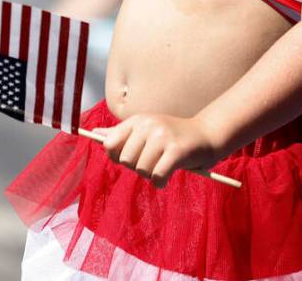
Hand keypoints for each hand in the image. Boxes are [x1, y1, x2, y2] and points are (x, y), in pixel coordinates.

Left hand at [96, 113, 223, 188]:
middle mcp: (148, 125)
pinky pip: (157, 177)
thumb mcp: (146, 129)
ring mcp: (162, 137)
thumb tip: (94, 133)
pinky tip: (168, 175)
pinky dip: (161, 182)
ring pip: (141, 170)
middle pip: (125, 160)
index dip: (116, 156)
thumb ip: (121, 133)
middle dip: (138, 167)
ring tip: (163, 166)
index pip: (109, 143)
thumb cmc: (172, 136)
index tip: (131, 157)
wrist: (207, 136)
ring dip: (151, 175)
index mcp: (138, 120)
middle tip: (153, 161)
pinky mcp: (176, 151)